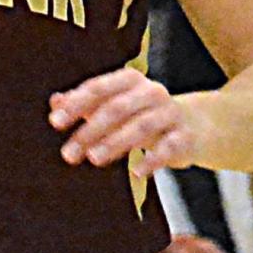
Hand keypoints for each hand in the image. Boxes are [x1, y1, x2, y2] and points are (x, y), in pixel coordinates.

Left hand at [48, 68, 199, 176]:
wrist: (197, 124)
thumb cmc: (144, 114)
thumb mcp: (116, 104)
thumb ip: (85, 103)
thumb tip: (55, 103)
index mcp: (130, 80)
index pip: (98, 89)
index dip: (75, 104)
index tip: (55, 122)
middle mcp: (151, 92)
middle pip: (116, 109)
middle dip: (89, 131)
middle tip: (68, 154)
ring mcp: (170, 113)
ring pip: (140, 127)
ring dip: (114, 143)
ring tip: (93, 159)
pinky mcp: (186, 137)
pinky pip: (169, 147)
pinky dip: (152, 160)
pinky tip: (136, 172)